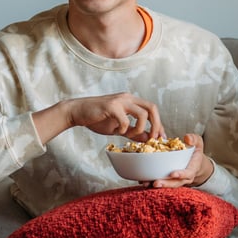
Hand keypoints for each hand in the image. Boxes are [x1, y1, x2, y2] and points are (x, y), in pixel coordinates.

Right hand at [39, 92, 164, 143]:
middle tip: (152, 139)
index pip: (152, 109)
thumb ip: (133, 132)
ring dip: (139, 128)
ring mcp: (120, 101)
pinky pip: (125, 120)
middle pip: (152, 108)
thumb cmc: (97, 119)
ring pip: (142, 114)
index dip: (159, 124)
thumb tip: (148, 139)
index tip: (160, 138)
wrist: (77, 112)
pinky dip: (123, 129)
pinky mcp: (111, 106)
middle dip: (156, 125)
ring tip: (129, 134)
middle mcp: (128, 98)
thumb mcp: (118, 127)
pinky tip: (116, 131)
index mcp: (131, 101)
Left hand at [152, 133, 214, 187]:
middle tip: (156, 183)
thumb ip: (194, 139)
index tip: (172, 173)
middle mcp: (185, 177)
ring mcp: (177, 180)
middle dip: (166, 183)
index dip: (181, 174)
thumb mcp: (198, 142)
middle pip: (176, 183)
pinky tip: (143, 181)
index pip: (188, 173)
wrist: (195, 162)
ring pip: (168, 185)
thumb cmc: (195, 151)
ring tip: (146, 184)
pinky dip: (152, 183)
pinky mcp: (169, 180)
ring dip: (157, 185)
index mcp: (193, 168)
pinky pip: (162, 183)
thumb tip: (187, 138)